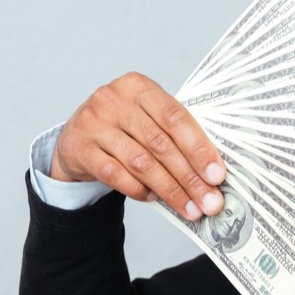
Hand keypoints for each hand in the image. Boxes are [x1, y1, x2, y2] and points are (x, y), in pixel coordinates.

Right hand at [51, 72, 226, 220]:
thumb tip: (213, 172)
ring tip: (190, 208)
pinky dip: (138, 189)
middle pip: (160, 144)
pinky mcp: (80, 149)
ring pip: (140, 163)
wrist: (77, 136)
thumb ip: (177, 134)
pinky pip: (115, 175)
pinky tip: (154, 198)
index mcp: (139, 86)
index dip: (199, 149)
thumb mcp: (148, 117)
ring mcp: (93, 124)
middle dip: (190, 178)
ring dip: (170, 190)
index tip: (217, 176)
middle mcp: (113, 100)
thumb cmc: (125, 127)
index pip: (176, 118)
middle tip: (209, 202)